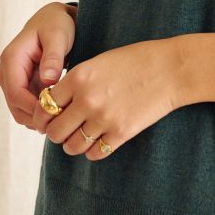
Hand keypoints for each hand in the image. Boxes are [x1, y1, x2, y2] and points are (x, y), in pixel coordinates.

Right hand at [0, 2, 75, 129]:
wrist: (54, 19)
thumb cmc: (57, 24)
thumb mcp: (58, 35)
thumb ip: (52, 57)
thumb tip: (48, 80)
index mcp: (11, 59)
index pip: (16, 93)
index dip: (33, 108)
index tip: (55, 115)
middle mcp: (6, 71)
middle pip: (15, 106)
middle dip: (37, 117)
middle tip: (62, 122)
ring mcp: (12, 80)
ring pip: (20, 110)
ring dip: (39, 117)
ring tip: (63, 118)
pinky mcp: (20, 86)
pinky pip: (27, 106)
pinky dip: (41, 113)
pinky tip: (60, 112)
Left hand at [29, 38, 181, 160]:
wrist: (171, 69)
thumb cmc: (137, 60)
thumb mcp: (100, 61)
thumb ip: (76, 80)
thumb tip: (55, 102)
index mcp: (78, 76)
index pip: (44, 106)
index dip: (43, 115)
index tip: (48, 118)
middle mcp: (86, 99)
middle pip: (54, 131)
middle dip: (56, 133)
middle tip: (64, 130)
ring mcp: (103, 118)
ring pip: (72, 146)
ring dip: (72, 144)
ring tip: (80, 138)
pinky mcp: (121, 133)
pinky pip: (94, 153)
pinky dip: (93, 151)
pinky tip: (99, 141)